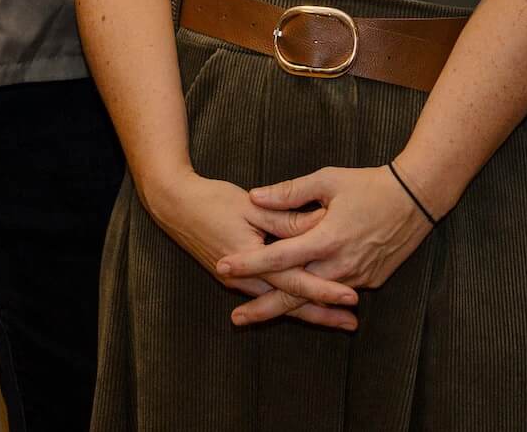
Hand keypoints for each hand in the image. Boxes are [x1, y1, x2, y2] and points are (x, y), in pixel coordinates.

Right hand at [140, 170, 357, 331]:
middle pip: (290, 303)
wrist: (174, 206)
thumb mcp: (251, 207)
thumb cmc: (212, 201)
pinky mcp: (237, 279)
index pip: (295, 281)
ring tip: (338, 321)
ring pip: (280, 303)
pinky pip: (269, 295)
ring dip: (309, 312)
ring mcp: (240, 282)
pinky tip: (306, 305)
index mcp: (253, 260)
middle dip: (322, 315)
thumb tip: (318, 227)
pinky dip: (290, 303)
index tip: (350, 298)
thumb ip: (285, 220)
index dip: (324, 290)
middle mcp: (246, 279)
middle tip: (352, 325)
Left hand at [224, 164, 434, 311]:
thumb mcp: (328, 180)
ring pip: (314, 299)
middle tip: (235, 319)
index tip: (223, 267)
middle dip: (263, 308)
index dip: (249, 263)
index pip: (279, 257)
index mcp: (326, 238)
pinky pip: (334, 293)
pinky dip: (314, 299)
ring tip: (257, 315)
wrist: (417, 200)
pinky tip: (295, 303)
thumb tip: (255, 196)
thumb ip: (290, 191)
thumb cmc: (370, 185)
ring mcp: (356, 277)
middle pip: (294, 293)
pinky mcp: (369, 281)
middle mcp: (340, 264)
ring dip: (286, 308)